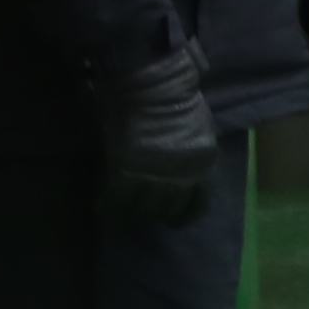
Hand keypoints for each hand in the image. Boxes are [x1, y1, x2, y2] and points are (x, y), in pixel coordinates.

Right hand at [90, 41, 217, 230]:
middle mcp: (184, 175)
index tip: (173, 221)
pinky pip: (117, 199)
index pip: (199, 202)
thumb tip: (183, 171)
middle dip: (154, 214)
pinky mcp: (127, 171)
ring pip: (143, 209)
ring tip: (122, 214)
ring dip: (131, 214)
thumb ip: (192, 155)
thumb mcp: (198, 131)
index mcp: (205, 163)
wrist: (153, 87)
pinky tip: (102, 209)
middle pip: (168, 208)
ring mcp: (155, 175)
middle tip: (141, 214)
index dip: (184, 215)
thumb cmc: (177, 100)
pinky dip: (109, 207)